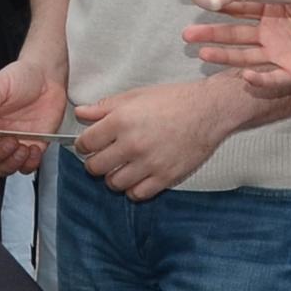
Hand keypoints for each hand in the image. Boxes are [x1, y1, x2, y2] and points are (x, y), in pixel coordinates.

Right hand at [0, 57, 67, 175]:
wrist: (47, 77)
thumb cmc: (20, 77)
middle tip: (10, 140)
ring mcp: (11, 143)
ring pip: (2, 167)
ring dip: (11, 163)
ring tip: (22, 146)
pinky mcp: (30, 147)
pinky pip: (26, 166)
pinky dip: (29, 163)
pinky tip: (34, 149)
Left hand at [71, 79, 243, 201]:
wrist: (209, 110)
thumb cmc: (173, 100)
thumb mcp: (136, 96)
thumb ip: (105, 107)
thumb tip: (81, 112)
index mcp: (121, 120)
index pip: (85, 143)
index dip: (83, 145)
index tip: (89, 145)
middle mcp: (132, 144)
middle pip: (95, 167)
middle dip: (95, 163)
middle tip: (105, 157)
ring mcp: (149, 163)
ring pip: (114, 183)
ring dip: (113, 177)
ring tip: (122, 167)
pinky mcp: (165, 177)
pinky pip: (137, 194)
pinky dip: (133, 189)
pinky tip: (138, 176)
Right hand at [183, 9, 290, 100]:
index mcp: (273, 12)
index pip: (240, 9)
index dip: (219, 7)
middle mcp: (273, 34)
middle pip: (236, 36)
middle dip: (211, 36)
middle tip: (186, 34)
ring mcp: (282, 54)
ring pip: (247, 58)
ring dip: (226, 58)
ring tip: (202, 54)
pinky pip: (275, 78)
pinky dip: (261, 80)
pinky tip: (247, 77)